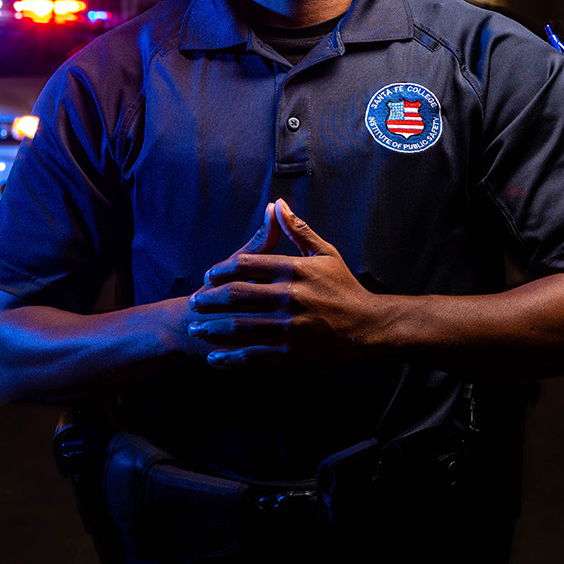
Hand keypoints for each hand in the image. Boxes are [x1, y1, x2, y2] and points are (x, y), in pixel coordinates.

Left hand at [187, 199, 380, 366]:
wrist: (369, 325)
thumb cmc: (344, 287)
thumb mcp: (324, 253)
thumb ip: (297, 230)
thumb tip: (276, 204)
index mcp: (294, 269)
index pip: (247, 264)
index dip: (222, 270)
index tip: (209, 275)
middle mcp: (289, 296)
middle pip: (237, 295)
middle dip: (210, 299)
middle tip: (194, 302)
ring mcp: (290, 326)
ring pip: (240, 326)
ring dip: (213, 329)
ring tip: (196, 329)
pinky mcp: (293, 351)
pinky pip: (255, 355)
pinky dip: (231, 358)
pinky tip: (215, 359)